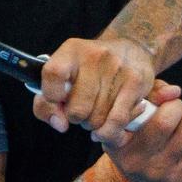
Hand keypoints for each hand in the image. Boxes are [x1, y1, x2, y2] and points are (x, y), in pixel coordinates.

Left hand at [32, 37, 156, 145]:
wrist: (132, 49)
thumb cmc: (90, 70)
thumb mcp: (64, 77)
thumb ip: (46, 105)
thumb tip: (60, 124)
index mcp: (71, 50)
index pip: (53, 73)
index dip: (51, 96)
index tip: (58, 101)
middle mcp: (94, 56)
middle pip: (77, 109)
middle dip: (76, 117)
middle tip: (82, 109)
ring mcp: (117, 69)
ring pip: (97, 119)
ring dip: (93, 124)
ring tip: (96, 112)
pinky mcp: (135, 82)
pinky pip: (117, 121)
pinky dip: (108, 133)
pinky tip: (104, 130)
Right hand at [105, 97, 181, 181]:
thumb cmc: (138, 137)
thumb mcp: (132, 117)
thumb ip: (150, 95)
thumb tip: (175, 92)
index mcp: (118, 142)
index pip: (131, 114)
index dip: (150, 97)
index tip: (155, 93)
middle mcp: (136, 160)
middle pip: (166, 121)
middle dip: (179, 106)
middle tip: (179, 107)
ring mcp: (159, 172)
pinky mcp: (180, 178)